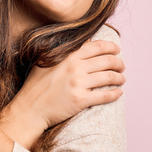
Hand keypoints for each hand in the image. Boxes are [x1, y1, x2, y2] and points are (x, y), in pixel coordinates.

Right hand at [0, 39, 124, 146]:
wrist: (29, 109)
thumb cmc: (35, 86)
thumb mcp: (45, 62)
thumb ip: (65, 51)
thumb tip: (86, 41)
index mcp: (68, 57)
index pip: (96, 47)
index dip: (110, 47)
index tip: (117, 49)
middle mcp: (75, 68)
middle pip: (107, 61)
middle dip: (118, 63)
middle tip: (122, 66)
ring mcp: (79, 84)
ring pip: (108, 77)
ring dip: (119, 78)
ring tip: (121, 79)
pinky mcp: (81, 100)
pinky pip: (104, 96)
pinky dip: (115, 94)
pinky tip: (119, 93)